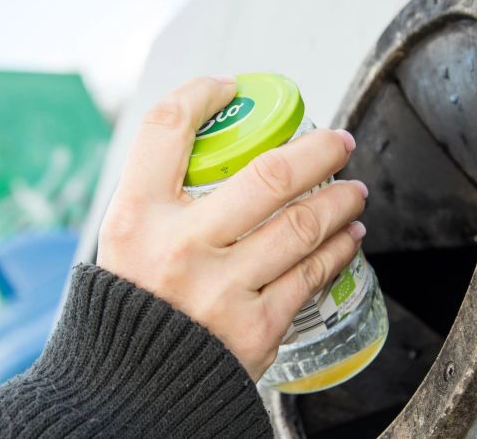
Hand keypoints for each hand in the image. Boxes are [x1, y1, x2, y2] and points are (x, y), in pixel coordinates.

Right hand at [97, 75, 366, 379]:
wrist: (134, 388)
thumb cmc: (135, 305)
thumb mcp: (124, 243)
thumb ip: (157, 197)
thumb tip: (213, 148)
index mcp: (136, 217)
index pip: (165, 128)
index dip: (201, 94)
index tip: (229, 89)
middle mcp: (178, 248)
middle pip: (269, 174)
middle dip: (319, 149)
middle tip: (338, 142)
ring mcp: (221, 290)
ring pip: (304, 224)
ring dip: (342, 200)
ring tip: (352, 191)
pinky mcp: (256, 329)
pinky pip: (312, 275)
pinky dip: (340, 248)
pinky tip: (348, 237)